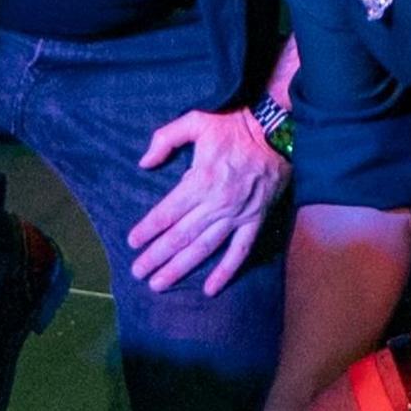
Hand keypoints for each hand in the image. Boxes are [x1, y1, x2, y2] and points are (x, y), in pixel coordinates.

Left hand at [128, 105, 287, 293]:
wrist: (278, 130)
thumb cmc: (235, 123)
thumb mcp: (196, 121)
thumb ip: (165, 139)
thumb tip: (144, 163)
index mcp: (200, 180)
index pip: (167, 212)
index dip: (148, 229)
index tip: (132, 243)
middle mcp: (217, 202)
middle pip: (180, 236)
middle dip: (156, 256)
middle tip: (138, 272)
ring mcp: (238, 214)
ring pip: (204, 248)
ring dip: (180, 268)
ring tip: (159, 284)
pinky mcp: (255, 219)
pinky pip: (240, 251)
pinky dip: (226, 272)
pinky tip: (210, 289)